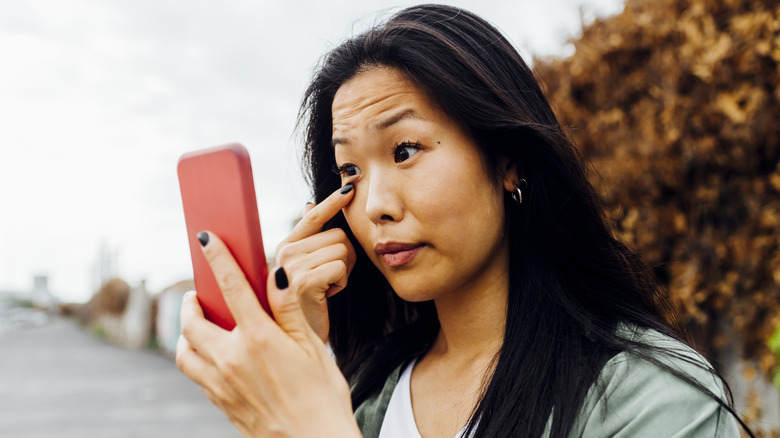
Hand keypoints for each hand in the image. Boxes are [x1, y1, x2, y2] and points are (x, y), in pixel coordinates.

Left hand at [176, 229, 360, 437]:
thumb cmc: (322, 396)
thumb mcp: (312, 346)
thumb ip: (288, 307)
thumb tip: (275, 273)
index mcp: (259, 339)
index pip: (231, 286)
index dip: (217, 257)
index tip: (205, 238)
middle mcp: (232, 360)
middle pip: (192, 322)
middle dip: (189, 302)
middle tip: (198, 293)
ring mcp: (221, 384)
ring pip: (184, 351)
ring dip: (185, 332)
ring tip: (200, 323)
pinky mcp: (220, 403)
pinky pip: (196, 374)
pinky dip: (196, 356)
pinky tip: (214, 353)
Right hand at [275, 184, 355, 340]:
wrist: (303, 340)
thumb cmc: (310, 304)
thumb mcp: (309, 267)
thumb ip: (310, 238)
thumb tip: (309, 203)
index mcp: (286, 245)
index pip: (314, 216)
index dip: (333, 201)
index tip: (350, 187)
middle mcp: (284, 252)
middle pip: (338, 235)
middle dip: (346, 257)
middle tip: (331, 279)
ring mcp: (290, 267)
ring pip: (342, 250)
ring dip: (344, 271)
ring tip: (326, 288)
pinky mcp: (302, 282)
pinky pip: (340, 266)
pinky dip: (342, 282)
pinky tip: (328, 295)